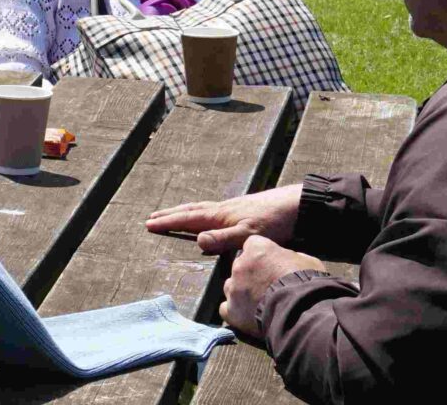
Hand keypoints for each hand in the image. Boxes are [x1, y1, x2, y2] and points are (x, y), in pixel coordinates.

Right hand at [146, 183, 300, 253]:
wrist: (296, 205)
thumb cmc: (274, 221)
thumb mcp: (249, 235)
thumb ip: (224, 239)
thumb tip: (198, 240)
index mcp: (220, 216)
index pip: (188, 219)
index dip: (168, 222)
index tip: (149, 223)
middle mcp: (223, 209)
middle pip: (191, 210)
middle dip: (171, 214)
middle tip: (152, 216)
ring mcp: (232, 208)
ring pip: (201, 208)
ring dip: (184, 211)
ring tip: (173, 213)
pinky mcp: (243, 209)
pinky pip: (213, 210)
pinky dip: (201, 212)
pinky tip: (208, 216)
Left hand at [219, 236, 325, 338]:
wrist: (301, 312)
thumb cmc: (306, 283)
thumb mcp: (306, 261)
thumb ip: (291, 257)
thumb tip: (289, 260)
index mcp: (257, 248)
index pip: (252, 245)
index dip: (261, 256)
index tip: (270, 265)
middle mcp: (240, 265)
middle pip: (239, 266)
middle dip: (250, 274)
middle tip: (266, 286)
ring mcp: (233, 288)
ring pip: (231, 287)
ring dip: (241, 293)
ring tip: (258, 303)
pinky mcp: (231, 310)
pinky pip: (226, 309)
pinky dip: (234, 312)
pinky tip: (246, 316)